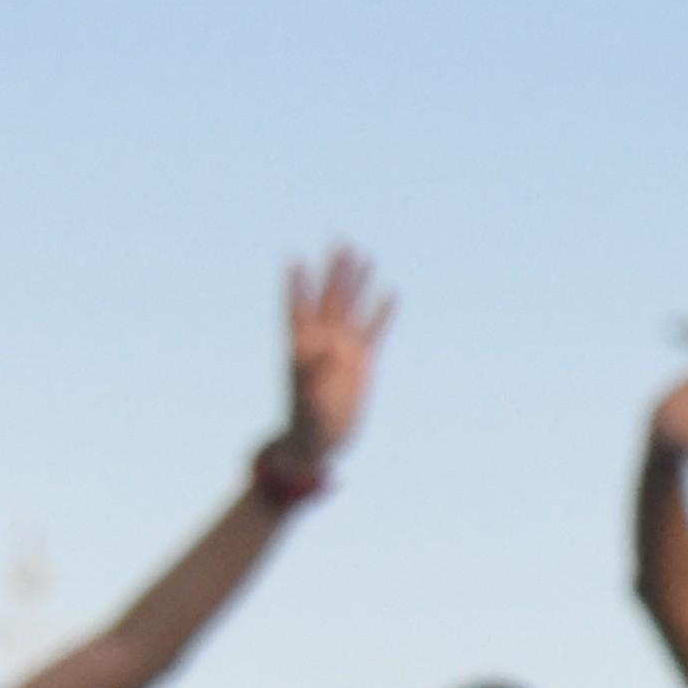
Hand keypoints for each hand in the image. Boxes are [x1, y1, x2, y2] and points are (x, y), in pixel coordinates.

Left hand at [273, 248, 392, 478]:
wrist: (322, 443)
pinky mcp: (362, 362)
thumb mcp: (307, 402)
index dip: (296, 286)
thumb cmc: (307, 427)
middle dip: (335, 273)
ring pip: (351, 309)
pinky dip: (382, 313)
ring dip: (357, 283)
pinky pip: (374, 331)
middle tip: (341, 243)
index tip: (295, 260)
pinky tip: (391, 292)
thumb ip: (310, 376)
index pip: (299, 309)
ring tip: (364, 255)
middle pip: (329, 300)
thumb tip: (317, 351)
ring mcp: (343, 350)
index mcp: (303, 348)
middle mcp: (323, 343)